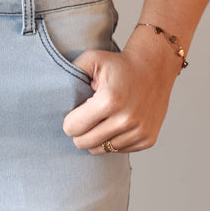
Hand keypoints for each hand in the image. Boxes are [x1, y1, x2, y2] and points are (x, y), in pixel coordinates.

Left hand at [62, 27, 180, 154]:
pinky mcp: (147, 140)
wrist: (155, 67)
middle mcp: (126, 120)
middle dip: (81, 131)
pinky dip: (115, 140)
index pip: (72, 129)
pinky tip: (120, 123)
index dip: (71, 120)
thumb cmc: (119, 65)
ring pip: (100, 150)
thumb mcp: (93, 59)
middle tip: (89, 116)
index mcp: (109, 101)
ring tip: (106, 118)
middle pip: (83, 144)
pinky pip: (118, 151)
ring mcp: (139, 132)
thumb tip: (53, 94)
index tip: (78, 111)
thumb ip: (71, 72)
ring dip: (98, 137)